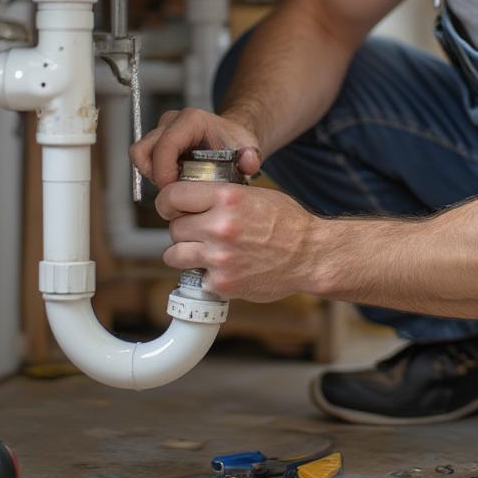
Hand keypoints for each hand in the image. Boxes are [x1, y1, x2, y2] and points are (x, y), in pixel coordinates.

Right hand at [130, 108, 261, 189]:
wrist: (231, 138)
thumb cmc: (236, 143)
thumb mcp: (247, 149)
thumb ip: (250, 156)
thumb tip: (249, 161)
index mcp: (190, 120)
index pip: (164, 147)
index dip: (164, 174)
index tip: (175, 193)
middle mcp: (171, 121)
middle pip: (144, 151)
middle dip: (157, 177)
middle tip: (176, 192)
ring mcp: (161, 130)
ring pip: (140, 156)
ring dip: (153, 176)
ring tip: (176, 186)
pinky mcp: (155, 141)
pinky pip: (144, 161)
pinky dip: (155, 175)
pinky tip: (175, 182)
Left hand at [157, 180, 320, 301]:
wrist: (310, 254)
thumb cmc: (287, 222)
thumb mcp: (254, 195)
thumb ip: (221, 196)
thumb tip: (192, 200)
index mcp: (226, 198)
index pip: (173, 196)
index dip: (168, 202)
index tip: (170, 207)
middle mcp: (219, 226)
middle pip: (174, 227)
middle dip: (184, 229)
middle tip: (199, 232)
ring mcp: (219, 257)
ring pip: (175, 254)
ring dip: (186, 252)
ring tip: (204, 251)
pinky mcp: (222, 283)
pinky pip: (197, 277)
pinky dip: (206, 275)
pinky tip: (224, 268)